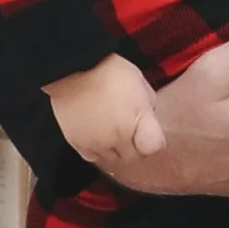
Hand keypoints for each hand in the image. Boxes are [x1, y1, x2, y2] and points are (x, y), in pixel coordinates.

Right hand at [46, 52, 165, 174]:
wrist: (75, 68)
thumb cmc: (111, 72)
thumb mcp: (141, 84)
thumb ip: (148, 107)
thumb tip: (146, 120)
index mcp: (138, 122)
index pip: (154, 147)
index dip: (153, 140)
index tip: (148, 133)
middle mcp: (119, 138)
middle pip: (133, 157)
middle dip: (134, 146)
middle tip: (129, 131)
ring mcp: (97, 143)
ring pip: (113, 159)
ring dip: (115, 149)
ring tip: (111, 131)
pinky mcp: (77, 143)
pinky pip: (92, 157)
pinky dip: (97, 150)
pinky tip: (97, 136)